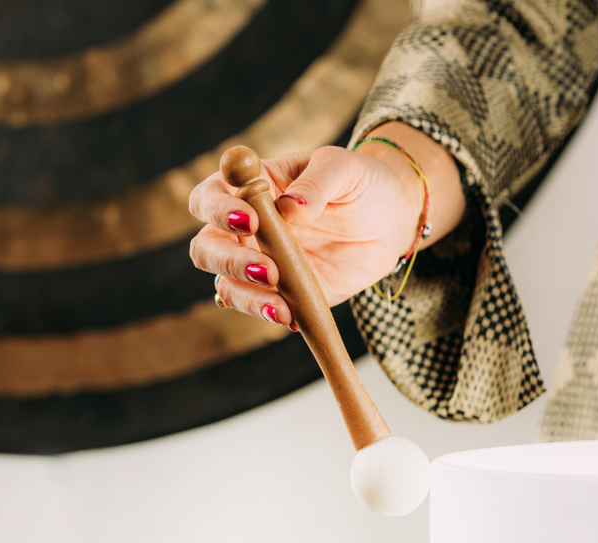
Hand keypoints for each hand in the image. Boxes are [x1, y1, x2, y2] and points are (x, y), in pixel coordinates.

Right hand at [187, 123, 463, 327]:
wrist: (390, 222)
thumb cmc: (360, 183)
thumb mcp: (345, 169)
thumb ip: (317, 182)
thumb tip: (291, 208)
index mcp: (251, 188)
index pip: (210, 196)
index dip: (218, 209)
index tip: (250, 219)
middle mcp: (246, 227)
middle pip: (207, 247)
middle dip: (229, 261)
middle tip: (267, 270)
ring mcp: (261, 262)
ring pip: (227, 285)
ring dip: (247, 298)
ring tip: (280, 308)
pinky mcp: (282, 292)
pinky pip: (261, 307)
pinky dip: (269, 314)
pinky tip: (292, 318)